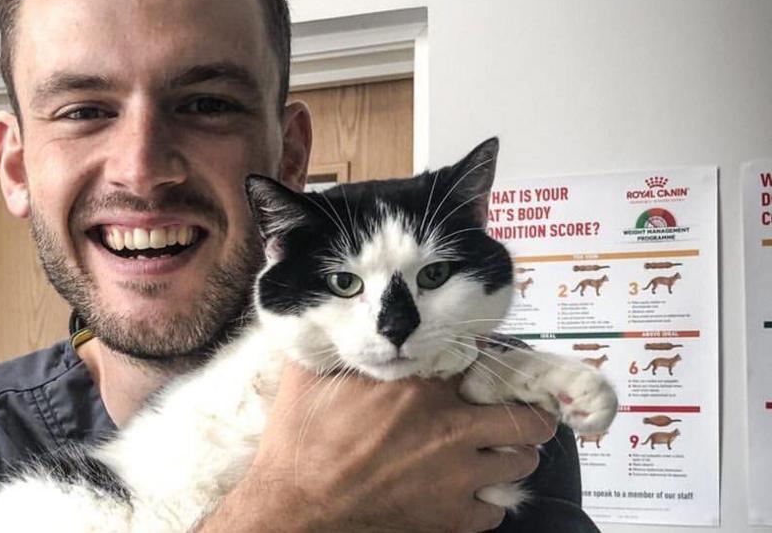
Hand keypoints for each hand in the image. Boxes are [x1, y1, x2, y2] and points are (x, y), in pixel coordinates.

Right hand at [236, 362, 556, 532]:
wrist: (297, 503)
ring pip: (522, 463)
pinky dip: (487, 501)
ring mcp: (455, 476)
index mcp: (419, 388)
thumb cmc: (301, 440)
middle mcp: (449, 429)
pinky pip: (496, 510)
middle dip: (528, 415)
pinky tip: (468, 493)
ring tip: (494, 454)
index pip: (481, 364)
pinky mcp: (450, 516)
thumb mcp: (309, 375)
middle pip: (527, 419)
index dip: (484, 367)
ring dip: (512, 456)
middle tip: (517, 415)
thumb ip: (332, 342)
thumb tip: (329, 314)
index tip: (479, 372)